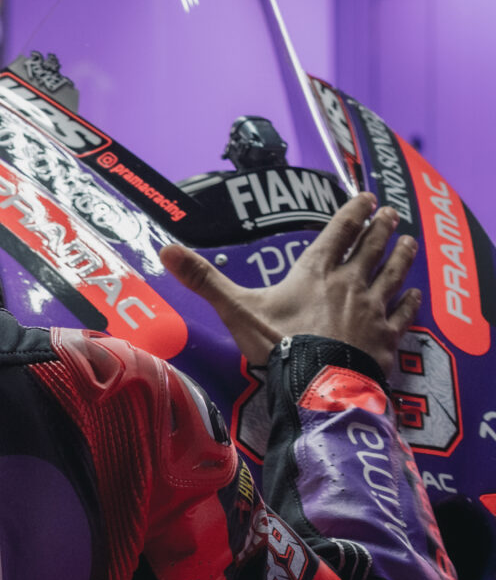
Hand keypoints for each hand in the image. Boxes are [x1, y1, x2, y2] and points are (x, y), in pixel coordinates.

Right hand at [161, 191, 421, 374]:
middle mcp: (350, 283)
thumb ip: (205, 279)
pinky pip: (403, 314)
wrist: (319, 382)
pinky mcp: (387, 337)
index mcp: (316, 272)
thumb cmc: (279, 343)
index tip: (368, 197)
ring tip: (410, 241)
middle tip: (392, 213)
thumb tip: (165, 249)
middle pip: (372, 248)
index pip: (340, 233)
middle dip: (382, 228)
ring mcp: (373, 310)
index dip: (354, 213)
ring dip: (402, 256)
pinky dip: (410, 302)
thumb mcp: (236, 309)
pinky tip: (415, 295)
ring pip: (393, 275)